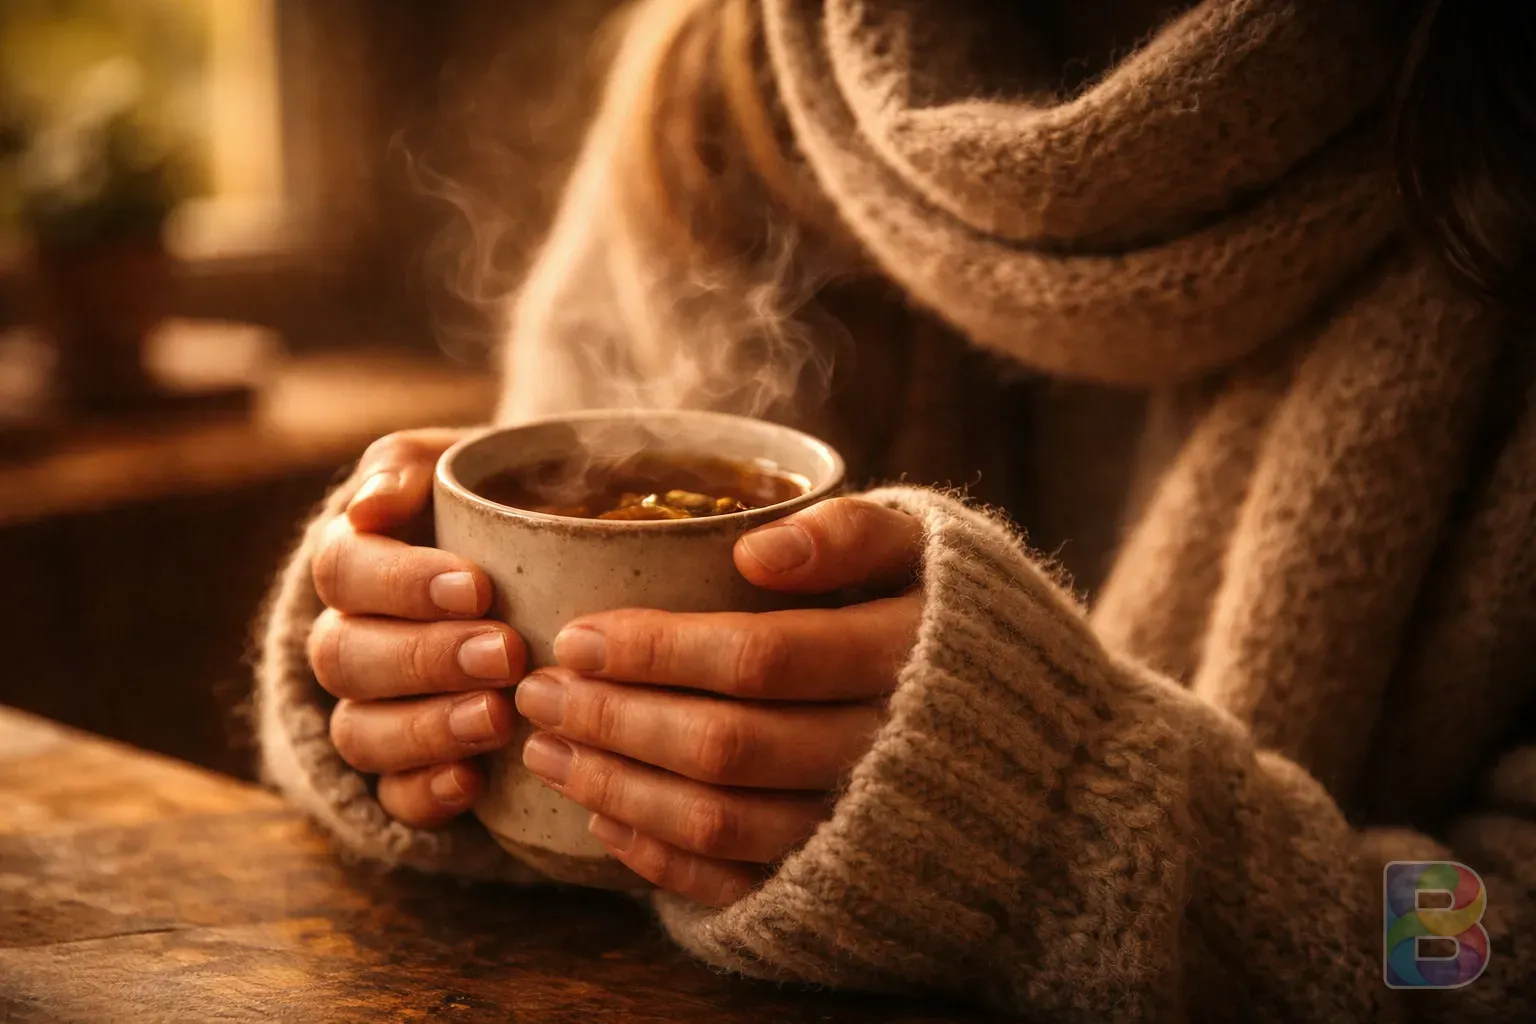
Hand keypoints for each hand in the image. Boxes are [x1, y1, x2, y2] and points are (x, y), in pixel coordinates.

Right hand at [307, 429, 525, 828]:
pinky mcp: (408, 768)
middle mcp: (350, 636)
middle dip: (426, 658)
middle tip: (505, 652)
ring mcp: (373, 708)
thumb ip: (410, 467)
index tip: (479, 587)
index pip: (345, 571)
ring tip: (497, 716)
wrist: (556, 560)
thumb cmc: (506, 501)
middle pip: (347, 657)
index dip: (402, 585)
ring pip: (360, 732)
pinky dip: (426, 793)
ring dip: (425, 728)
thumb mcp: (464, 463)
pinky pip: (392, 796)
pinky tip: (473, 782)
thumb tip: (367, 506)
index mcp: (357, 557)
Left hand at [514, 498, 923, 905]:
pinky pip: (739, 885)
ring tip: (548, 750)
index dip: (658, 649)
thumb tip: (752, 552)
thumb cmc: (960, 626)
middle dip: (615, 718)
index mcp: (907, 658)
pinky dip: (660, 858)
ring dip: (618, 787)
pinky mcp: (841, 882)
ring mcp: (862, 828)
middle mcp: (885, 753)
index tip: (579, 635)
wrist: (1038, 755)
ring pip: (721, 821)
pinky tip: (604, 817)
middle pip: (726, 744)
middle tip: (538, 692)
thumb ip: (852, 532)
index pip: (762, 657)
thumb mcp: (930, 551)